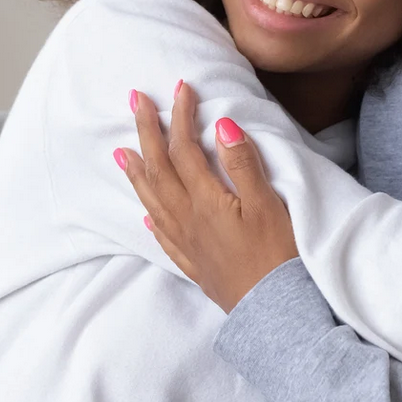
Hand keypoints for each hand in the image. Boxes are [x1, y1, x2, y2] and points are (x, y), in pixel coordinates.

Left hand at [116, 82, 299, 312]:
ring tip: (122, 152)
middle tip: (135, 101)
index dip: (181, 117)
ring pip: (153, 201)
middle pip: (159, 170)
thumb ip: (243, 165)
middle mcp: (188, 221)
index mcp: (206, 202)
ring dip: (137, 172)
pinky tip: (147, 213)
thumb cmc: (279, 257)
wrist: (276, 313)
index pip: (185, 150)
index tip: (181, 88)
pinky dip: (152, 217)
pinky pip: (163, 236)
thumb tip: (221, 126)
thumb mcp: (268, 205)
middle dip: (147, 133)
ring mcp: (188, 244)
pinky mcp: (196, 264)